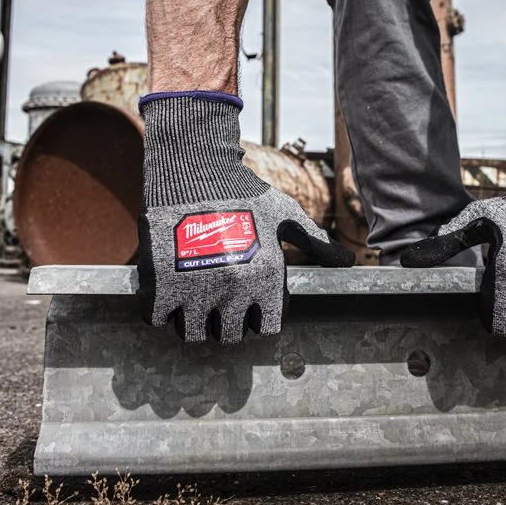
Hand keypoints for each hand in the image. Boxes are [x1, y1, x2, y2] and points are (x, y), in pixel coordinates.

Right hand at [137, 92, 354, 343]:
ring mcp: (195, 289)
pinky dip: (161, 311)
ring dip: (193, 322)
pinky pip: (157, 319)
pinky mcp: (160, 283)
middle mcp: (233, 290)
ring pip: (192, 334)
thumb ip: (316, 243)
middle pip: (230, 335)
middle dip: (226, 321)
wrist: (194, 168)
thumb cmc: (243, 192)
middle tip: (219, 301)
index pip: (267, 327)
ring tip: (193, 300)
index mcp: (265, 278)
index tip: (249, 302)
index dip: (259, 316)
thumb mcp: (285, 215)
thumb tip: (348, 262)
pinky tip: (168, 292)